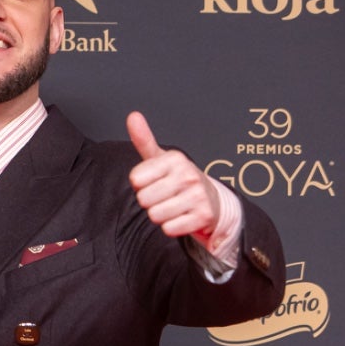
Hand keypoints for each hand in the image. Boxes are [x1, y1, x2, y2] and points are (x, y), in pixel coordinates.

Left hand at [127, 111, 220, 238]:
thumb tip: (133, 116)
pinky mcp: (203, 216)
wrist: (211, 200)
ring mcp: (198, 195)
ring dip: (160, 215)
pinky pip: (169, 229)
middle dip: (150, 201)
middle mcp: (188, 174)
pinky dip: (172, 227)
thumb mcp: (160, 158)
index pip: (135, 180)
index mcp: (174, 159)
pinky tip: (182, 216)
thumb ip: (144, 139)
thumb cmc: (179, 178)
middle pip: (143, 199)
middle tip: (164, 196)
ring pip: (155, 215)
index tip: (154, 181)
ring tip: (173, 205)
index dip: (140, 184)